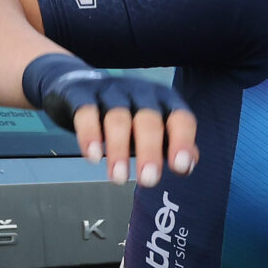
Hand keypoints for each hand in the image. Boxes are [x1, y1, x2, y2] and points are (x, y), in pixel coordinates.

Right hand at [21, 54, 195, 184]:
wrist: (80, 86)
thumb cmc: (128, 116)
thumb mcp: (156, 130)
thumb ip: (173, 146)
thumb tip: (186, 167)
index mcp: (166, 102)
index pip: (181, 119)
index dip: (182, 142)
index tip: (179, 167)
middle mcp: (142, 93)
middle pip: (149, 121)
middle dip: (149, 152)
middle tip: (148, 180)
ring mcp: (112, 91)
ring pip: (118, 119)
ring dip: (118, 151)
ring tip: (118, 177)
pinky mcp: (81, 93)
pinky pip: (86, 112)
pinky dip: (90, 135)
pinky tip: (93, 156)